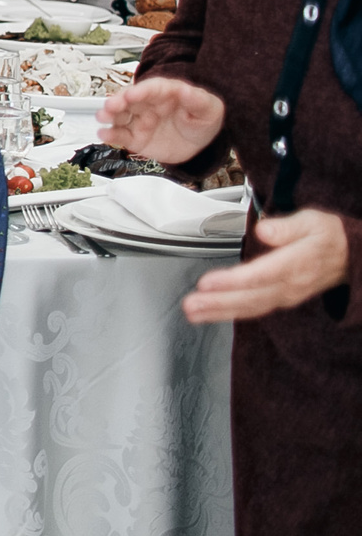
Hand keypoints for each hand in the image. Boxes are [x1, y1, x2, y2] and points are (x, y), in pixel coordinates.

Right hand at [96, 75, 225, 165]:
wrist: (200, 143)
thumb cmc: (202, 119)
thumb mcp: (209, 108)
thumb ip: (198, 100)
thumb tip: (186, 90)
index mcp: (164, 93)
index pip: (150, 88)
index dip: (140, 91)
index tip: (132, 94)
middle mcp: (147, 104)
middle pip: (128, 100)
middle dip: (117, 101)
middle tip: (111, 105)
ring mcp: (140, 121)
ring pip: (120, 116)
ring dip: (109, 115)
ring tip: (102, 117)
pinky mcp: (135, 138)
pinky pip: (120, 136)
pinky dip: (110, 135)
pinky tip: (104, 134)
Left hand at [183, 209, 350, 323]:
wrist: (350, 256)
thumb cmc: (327, 235)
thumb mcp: (312, 221)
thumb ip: (287, 227)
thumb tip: (265, 230)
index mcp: (298, 263)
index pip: (262, 276)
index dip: (234, 281)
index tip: (208, 283)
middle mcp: (292, 284)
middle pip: (252, 297)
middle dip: (219, 303)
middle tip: (190, 304)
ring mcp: (287, 295)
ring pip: (251, 307)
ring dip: (220, 312)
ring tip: (192, 313)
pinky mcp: (281, 299)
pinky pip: (254, 309)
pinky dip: (230, 313)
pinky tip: (209, 314)